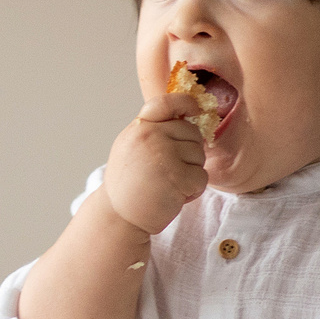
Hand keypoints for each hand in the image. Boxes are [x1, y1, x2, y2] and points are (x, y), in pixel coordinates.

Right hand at [101, 94, 208, 236]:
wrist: (118, 215)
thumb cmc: (129, 184)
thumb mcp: (132, 147)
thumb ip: (154, 131)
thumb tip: (187, 117)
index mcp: (139, 127)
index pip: (166, 103)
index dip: (186, 103)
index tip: (196, 110)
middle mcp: (150, 135)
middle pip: (192, 133)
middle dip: (189, 154)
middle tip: (170, 172)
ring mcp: (163, 154)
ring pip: (200, 156)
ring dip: (191, 174)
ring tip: (168, 185)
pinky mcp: (176, 176)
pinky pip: (202, 177)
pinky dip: (193, 191)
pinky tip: (174, 196)